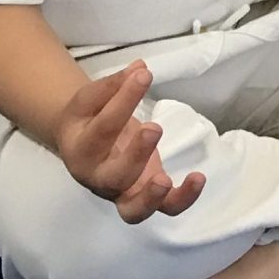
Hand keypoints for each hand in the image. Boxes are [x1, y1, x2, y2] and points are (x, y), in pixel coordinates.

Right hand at [54, 63, 205, 223]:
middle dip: (135, 156)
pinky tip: (198, 177)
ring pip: (134, 210)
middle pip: (114, 177)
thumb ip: (113, 85)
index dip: (124, 100)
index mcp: (80, 150)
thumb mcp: (91, 99)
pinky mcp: (146, 194)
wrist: (80, 143)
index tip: (143, 76)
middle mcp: (98, 178)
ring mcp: (123, 192)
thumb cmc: (88, 119)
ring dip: (152, 197)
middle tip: (153, 128)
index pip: (103, 128)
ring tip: (166, 178)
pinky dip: (183, 199)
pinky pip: (165, 208)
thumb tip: (140, 69)